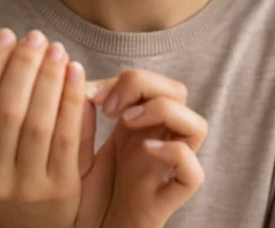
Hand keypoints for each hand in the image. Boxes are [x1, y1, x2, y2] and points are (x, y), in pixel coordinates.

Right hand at [0, 29, 91, 227]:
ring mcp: (26, 185)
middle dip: (23, 67)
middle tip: (36, 37)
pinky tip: (77, 74)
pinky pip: (67, 137)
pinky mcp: (59, 189)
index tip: (7, 35)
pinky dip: (72, 101)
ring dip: (49, 79)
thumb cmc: (7, 166)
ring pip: (38, 123)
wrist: (30, 222)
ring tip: (57, 51)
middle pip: (8, 110)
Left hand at [84, 70, 208, 227]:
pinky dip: (174, 154)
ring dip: (164, 112)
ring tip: (126, 122)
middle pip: (178, 92)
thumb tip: (79, 81)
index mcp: (139, 125)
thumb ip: (79, 117)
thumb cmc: (86, 193)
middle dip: (145, 86)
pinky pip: (194, 172)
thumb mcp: (76, 148)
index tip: (91, 94)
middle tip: (110, 108)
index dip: (126, 79)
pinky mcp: (170, 195)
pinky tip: (144, 150)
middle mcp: (159, 140)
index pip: (151, 82)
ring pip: (197, 125)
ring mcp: (168, 167)